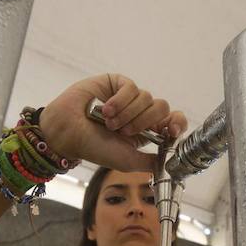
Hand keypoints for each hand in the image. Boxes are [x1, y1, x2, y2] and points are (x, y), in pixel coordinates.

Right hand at [39, 74, 187, 171]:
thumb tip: (172, 162)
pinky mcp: (117, 83)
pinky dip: (120, 101)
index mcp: (146, 131)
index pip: (173, 120)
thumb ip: (151, 162)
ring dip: (127, 114)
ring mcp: (129, 97)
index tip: (170, 130)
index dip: (177, 122)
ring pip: (146, 97)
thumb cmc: (94, 148)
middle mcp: (140, 113)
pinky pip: (131, 87)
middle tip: (123, 131)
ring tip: (109, 123)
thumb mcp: (127, 161)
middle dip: (144, 121)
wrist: (68, 133)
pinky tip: (105, 110)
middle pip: (161, 107)